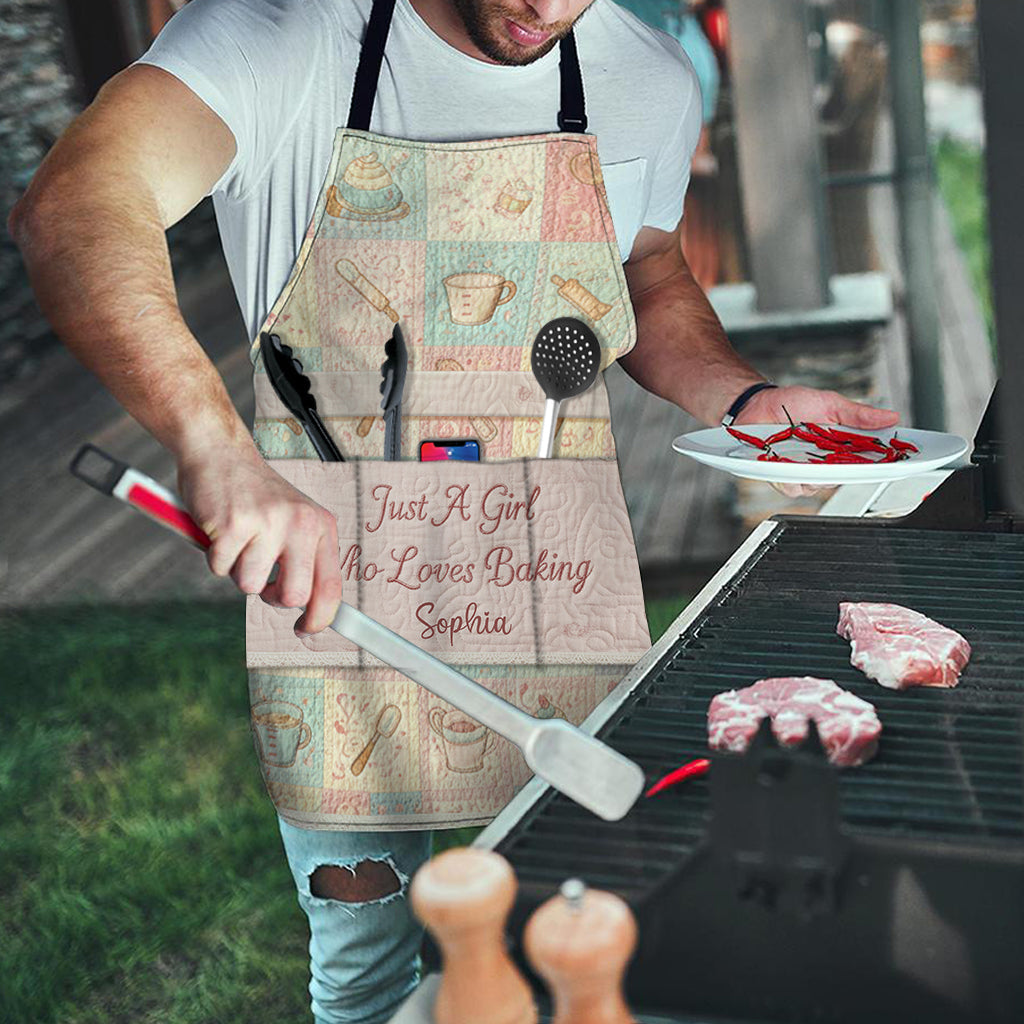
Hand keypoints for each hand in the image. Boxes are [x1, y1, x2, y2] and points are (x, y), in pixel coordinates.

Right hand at [177, 443, 341, 635]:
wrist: (220, 452)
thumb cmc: (256, 495)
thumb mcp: (295, 520)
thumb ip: (306, 559)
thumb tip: (313, 610)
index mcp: (321, 526)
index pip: (331, 586)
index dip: (321, 618)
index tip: (306, 630)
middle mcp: (300, 523)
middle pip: (293, 596)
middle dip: (272, 596)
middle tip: (261, 576)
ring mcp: (267, 523)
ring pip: (250, 586)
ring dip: (238, 570)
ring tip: (239, 540)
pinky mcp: (233, 524)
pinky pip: (220, 569)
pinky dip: (214, 557)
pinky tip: (220, 530)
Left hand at [736, 385, 898, 497]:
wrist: (757, 405)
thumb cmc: (792, 404)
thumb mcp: (830, 403)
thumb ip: (858, 415)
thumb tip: (891, 417)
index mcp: (842, 447)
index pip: (870, 461)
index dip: (885, 464)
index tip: (898, 461)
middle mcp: (826, 464)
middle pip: (846, 478)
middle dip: (847, 469)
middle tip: (842, 454)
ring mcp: (805, 473)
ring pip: (820, 486)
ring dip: (816, 472)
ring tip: (808, 452)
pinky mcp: (784, 479)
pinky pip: (794, 488)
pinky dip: (792, 476)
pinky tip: (787, 462)